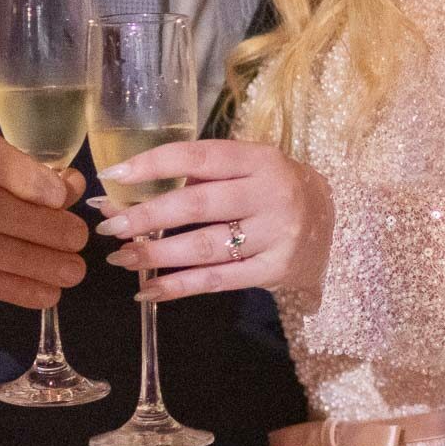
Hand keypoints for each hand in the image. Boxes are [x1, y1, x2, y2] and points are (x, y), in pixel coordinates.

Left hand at [90, 139, 331, 303]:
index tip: (116, 176)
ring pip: (205, 247)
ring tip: (122, 258)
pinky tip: (148, 290)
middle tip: (110, 226)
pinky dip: (179, 287)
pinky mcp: (274, 271)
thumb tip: (129, 189)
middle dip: (148, 217)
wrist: (334, 227)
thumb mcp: (250, 168)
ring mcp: (274, 235)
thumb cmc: (275, 190)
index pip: (201, 155)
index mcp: (259, 159)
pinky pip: (218, 281)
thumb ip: (202, 173)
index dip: (155, 164)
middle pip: (198, 204)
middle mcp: (270, 193)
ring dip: (157, 255)